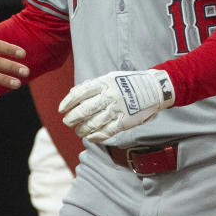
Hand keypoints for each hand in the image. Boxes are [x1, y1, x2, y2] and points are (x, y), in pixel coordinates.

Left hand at [59, 70, 174, 142]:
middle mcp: (109, 96)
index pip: (80, 93)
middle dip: (72, 118)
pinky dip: (97, 136)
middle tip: (67, 122)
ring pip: (94, 123)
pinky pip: (107, 131)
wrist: (154, 88)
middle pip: (84, 110)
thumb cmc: (129, 82)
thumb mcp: (110, 77)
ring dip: (83, 129)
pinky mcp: (125, 121)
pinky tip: (91, 138)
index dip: (68, 102)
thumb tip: (74, 93)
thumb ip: (94, 86)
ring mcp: (117, 109)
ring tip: (78, 131)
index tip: (61, 109)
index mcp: (104, 83)